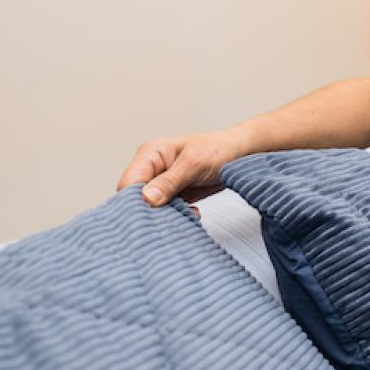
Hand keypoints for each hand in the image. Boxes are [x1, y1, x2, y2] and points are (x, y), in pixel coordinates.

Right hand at [116, 130, 243, 206]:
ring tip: (186, 214)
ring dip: (167, 215)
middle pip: (136, 198)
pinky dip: (178, 215)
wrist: (240, 154)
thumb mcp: (194, 164)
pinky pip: (167, 210)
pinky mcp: (172, 194)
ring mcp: (161, 182)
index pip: (129, 182)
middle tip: (170, 219)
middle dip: (151, 211)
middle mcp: (151, 168)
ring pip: (151, 207)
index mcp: (150, 154)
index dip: (134, 201)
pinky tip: (192, 213)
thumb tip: (147, 199)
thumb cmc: (218, 150)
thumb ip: (170, 181)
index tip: (149, 215)